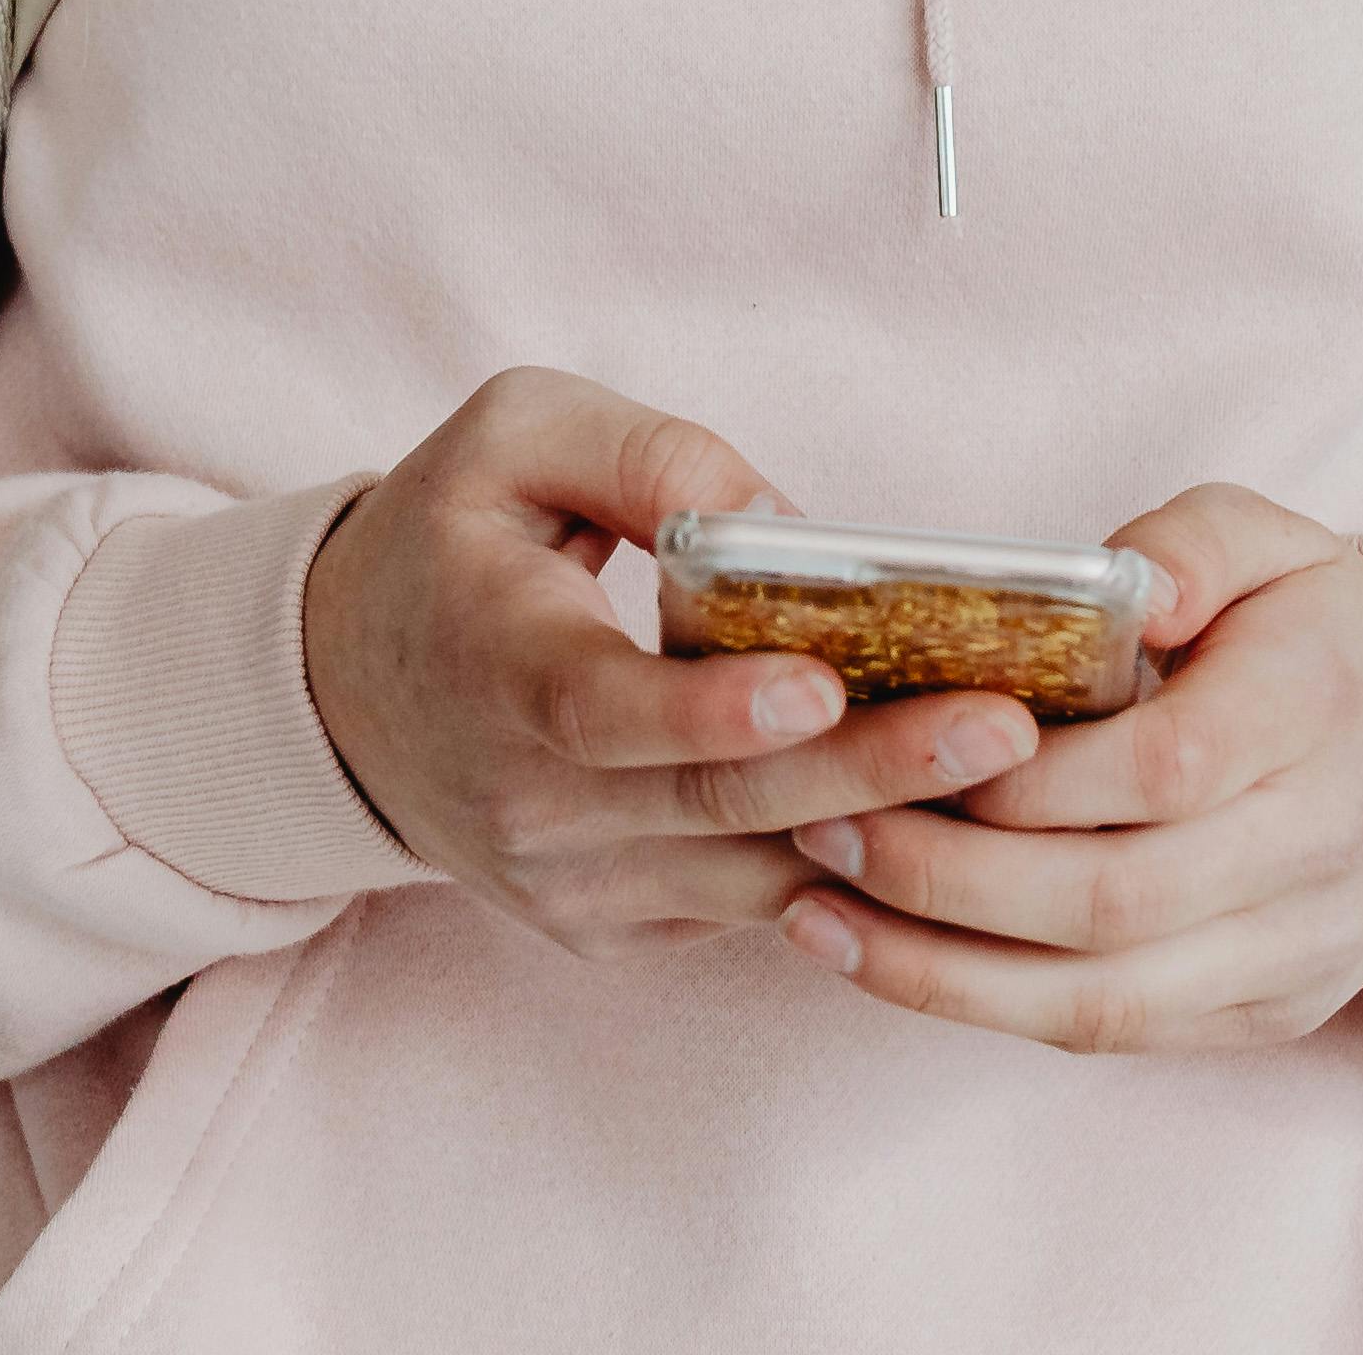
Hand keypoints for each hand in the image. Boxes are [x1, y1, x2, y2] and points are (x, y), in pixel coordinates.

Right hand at [297, 366, 1045, 959]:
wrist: (344, 695)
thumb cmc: (451, 540)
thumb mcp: (515, 435)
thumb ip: (646, 454)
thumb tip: (788, 523)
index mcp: (495, 668)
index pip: (604, 712)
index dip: (713, 707)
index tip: (822, 684)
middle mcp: (530, 803)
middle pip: (719, 804)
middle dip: (876, 771)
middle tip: (1006, 728)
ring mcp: (573, 884)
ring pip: (755, 875)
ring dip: (891, 832)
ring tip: (1018, 778)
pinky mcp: (614, 927)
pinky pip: (750, 905)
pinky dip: (849, 865)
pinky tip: (947, 812)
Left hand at [770, 482, 1362, 1053]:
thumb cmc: (1327, 635)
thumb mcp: (1273, 539)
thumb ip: (1189, 542)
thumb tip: (1119, 589)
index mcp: (1323, 714)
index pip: (1163, 769)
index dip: (1025, 778)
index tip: (901, 744)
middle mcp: (1324, 851)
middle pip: (1115, 902)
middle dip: (945, 881)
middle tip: (820, 828)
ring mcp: (1302, 954)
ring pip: (1106, 1001)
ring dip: (941, 973)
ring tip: (814, 917)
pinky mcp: (1269, 1016)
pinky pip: (1118, 1036)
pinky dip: (991, 1009)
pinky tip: (891, 961)